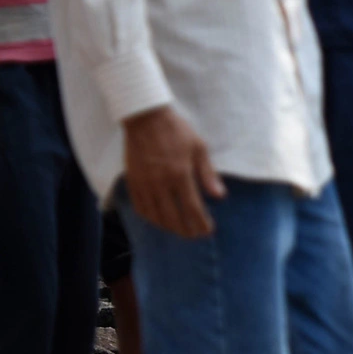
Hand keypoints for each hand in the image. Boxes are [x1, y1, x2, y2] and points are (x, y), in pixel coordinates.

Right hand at [122, 105, 224, 238]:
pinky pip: (139, 207)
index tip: (208, 231)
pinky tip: (158, 220)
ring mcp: (144, 184)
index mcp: (180, 175)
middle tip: (194, 235)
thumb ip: (208, 174)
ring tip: (178, 230)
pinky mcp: (132, 181)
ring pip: (155, 216)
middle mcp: (160, 183)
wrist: (145, 118)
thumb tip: (219, 196)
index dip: (201, 223)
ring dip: (168, 227)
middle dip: (185, 230)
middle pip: (173, 218)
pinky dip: (149, 218)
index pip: (192, 209)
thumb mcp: (199, 148)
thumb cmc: (176, 131)